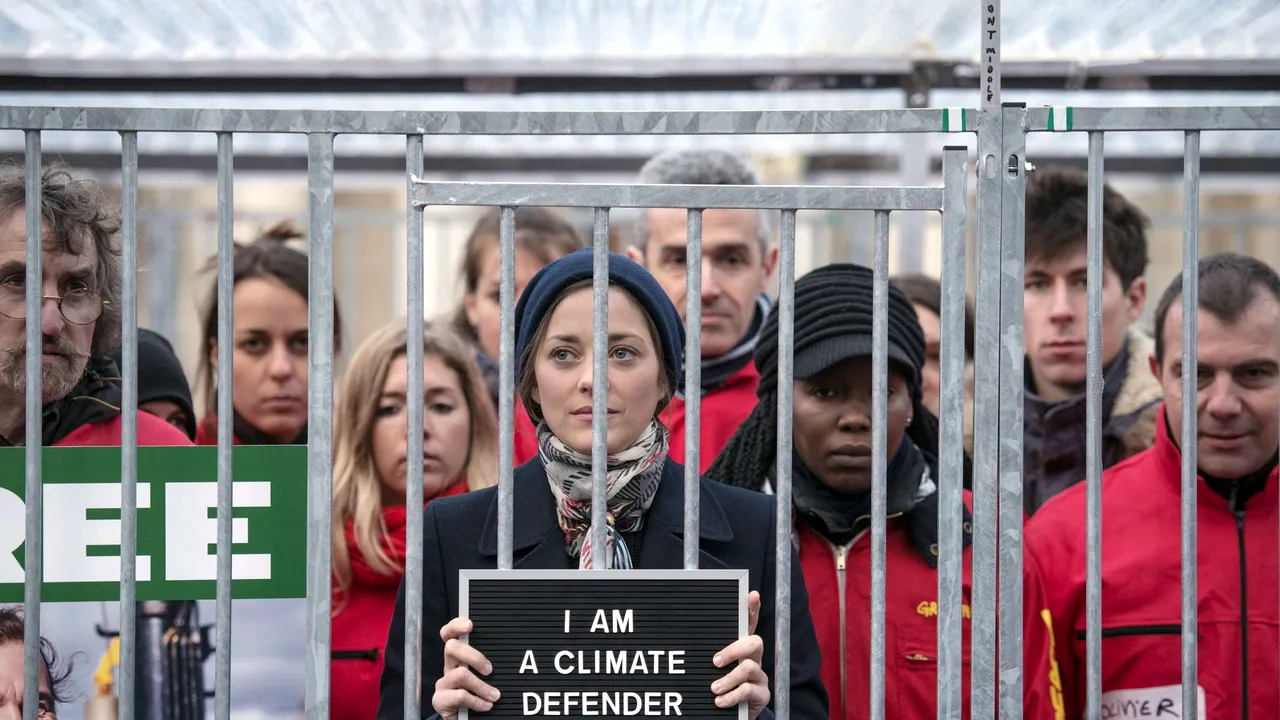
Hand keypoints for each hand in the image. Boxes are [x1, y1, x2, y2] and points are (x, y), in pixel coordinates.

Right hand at [432, 617, 500, 719]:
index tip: (470, 625)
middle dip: (474, 657)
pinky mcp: (440, 700)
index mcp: (458, 656)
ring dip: (482, 686)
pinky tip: (486, 706)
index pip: (450, 634)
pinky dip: (477, 701)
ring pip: (461, 674)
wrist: (463, 718)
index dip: (456, 626)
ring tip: (494, 696)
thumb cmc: (476, 692)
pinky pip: (461, 695)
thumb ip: (488, 662)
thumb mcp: (482, 675)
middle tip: (489, 669)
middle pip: (452, 648)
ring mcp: (443, 683)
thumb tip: (510, 650)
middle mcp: (448, 666)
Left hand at [711, 590, 769, 719]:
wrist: (733, 714)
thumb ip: (707, 652)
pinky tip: (719, 701)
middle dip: (734, 649)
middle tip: (715, 661)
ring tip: (714, 689)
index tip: (751, 595)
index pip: (748, 624)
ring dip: (728, 679)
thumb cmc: (721, 685)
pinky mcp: (761, 693)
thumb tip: (682, 634)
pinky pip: (748, 690)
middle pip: (754, 642)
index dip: (752, 609)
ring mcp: (759, 675)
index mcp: (740, 647)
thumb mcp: (714, 668)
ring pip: (748, 667)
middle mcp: (753, 658)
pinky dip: (731, 696)